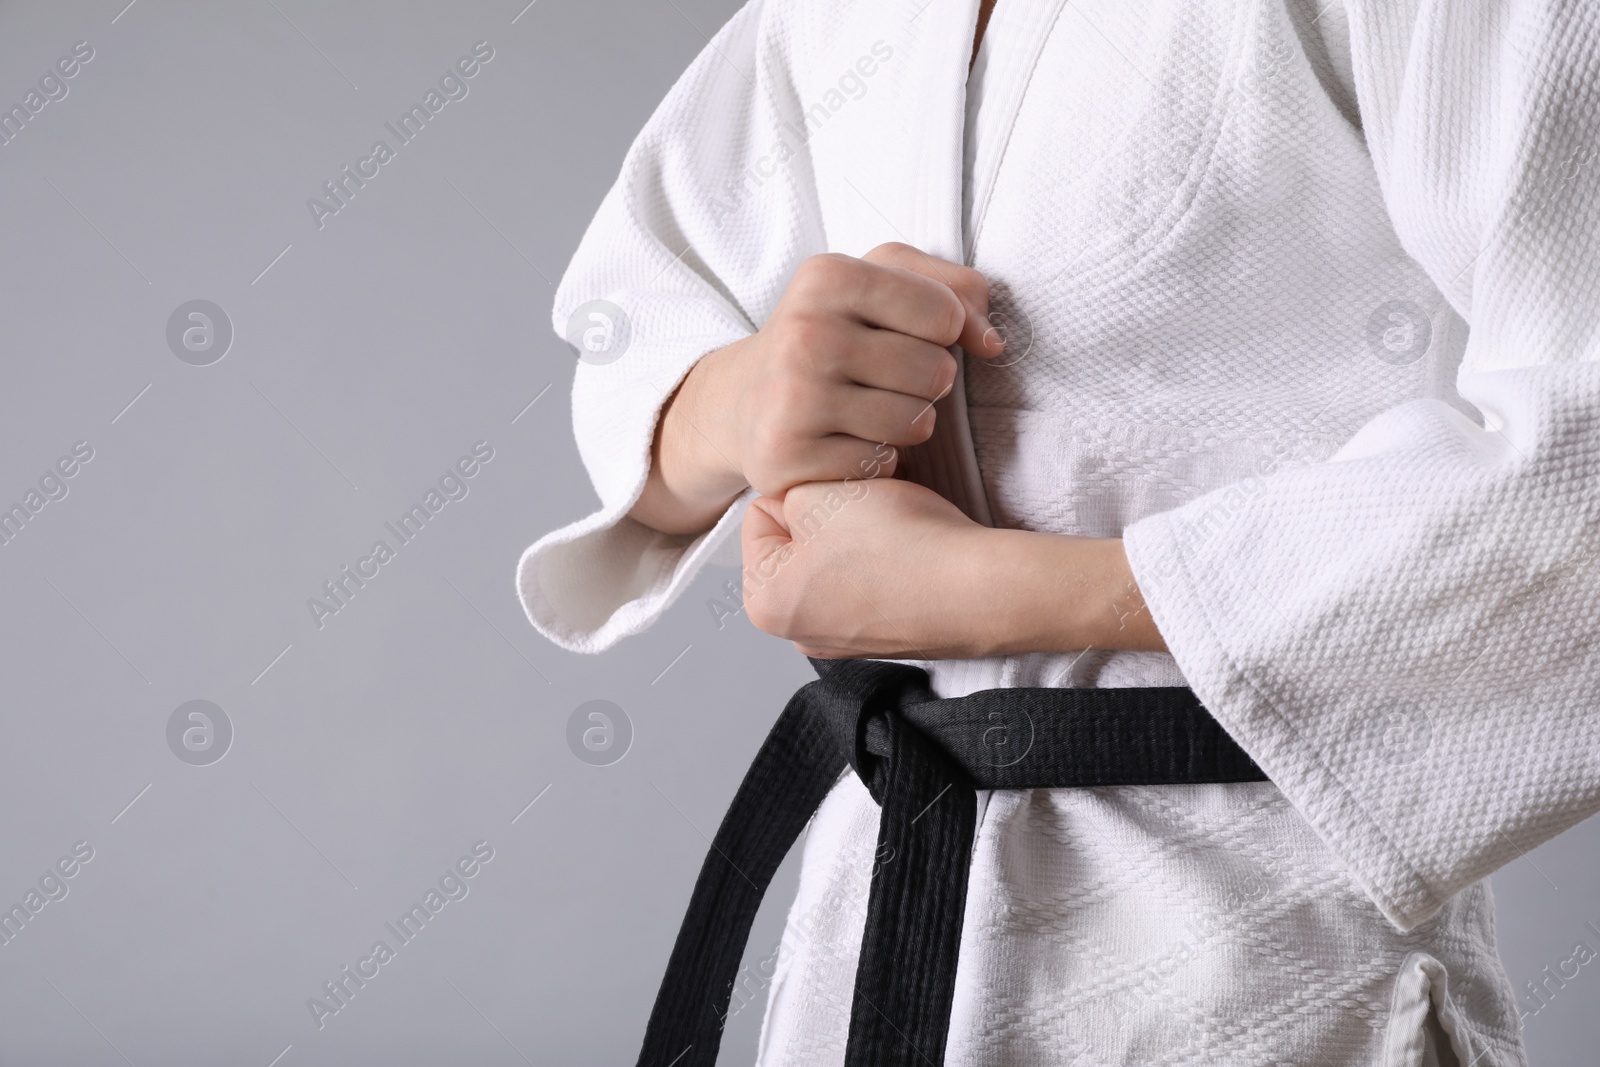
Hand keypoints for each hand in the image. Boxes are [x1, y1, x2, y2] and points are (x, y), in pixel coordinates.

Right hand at [629, 243, 1004, 534]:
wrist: (743, 400)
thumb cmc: (829, 334)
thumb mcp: (881, 283)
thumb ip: (954, 291)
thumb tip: (993, 343)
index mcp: (828, 276)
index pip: (945, 312)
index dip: (943, 332)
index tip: (908, 335)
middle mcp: (805, 333)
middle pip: (937, 372)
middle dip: (927, 382)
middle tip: (887, 380)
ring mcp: (792, 398)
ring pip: (915, 424)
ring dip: (907, 425)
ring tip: (870, 411)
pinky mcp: (788, 457)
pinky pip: (881, 466)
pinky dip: (875, 460)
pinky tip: (845, 442)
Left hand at [741, 477, 988, 658]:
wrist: (979, 590)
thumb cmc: (900, 545)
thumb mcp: (820, 494)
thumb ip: (788, 492)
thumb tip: (797, 505)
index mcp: (766, 605)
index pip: (760, 514)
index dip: (802, 493)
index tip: (842, 504)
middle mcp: (797, 634)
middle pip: (795, 541)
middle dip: (826, 519)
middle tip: (866, 517)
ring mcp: (841, 641)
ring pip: (833, 559)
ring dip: (856, 538)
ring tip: (891, 538)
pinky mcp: (881, 637)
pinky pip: (868, 581)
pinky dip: (884, 564)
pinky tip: (908, 559)